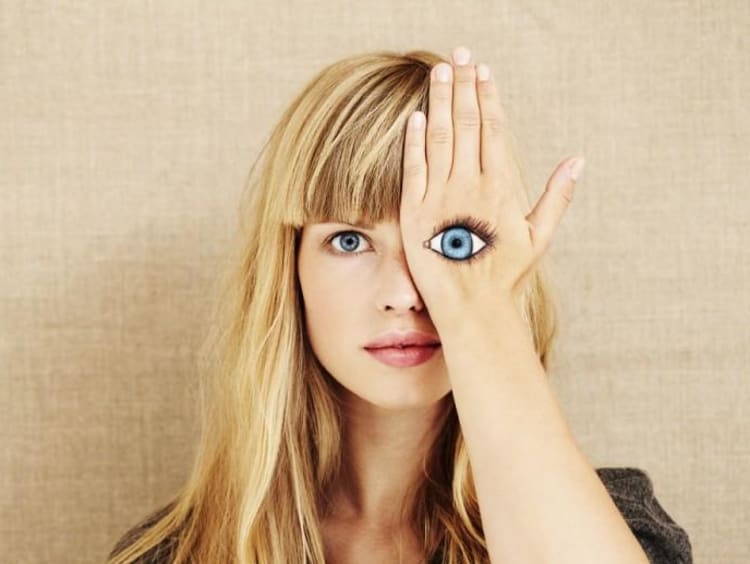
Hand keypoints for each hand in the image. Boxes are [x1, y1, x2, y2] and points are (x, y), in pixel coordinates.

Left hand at [400, 46, 584, 323]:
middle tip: (459, 54)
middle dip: (463, 86)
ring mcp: (440, 197)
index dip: (488, 97)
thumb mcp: (539, 236)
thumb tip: (578, 160)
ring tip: (439, 70)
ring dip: (439, 101)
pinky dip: (414, 141)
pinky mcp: (414, 212)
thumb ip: (557, 195)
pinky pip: (414, 169)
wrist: (473, 308)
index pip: (494, 129)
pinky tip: (415, 116)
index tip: (483, 71)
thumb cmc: (506, 275)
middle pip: (466, 124)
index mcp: (500, 187)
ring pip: (439, 138)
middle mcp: (470, 185)